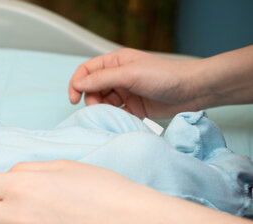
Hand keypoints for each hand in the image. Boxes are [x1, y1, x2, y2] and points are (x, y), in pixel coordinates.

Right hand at [69, 48, 201, 118]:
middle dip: (91, 100)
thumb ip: (101, 79)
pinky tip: (122, 119)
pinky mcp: (133, 108)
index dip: (77, 84)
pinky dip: (114, 118)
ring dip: (103, 110)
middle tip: (100, 108)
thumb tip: (77, 84)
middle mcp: (118, 76)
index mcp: (116, 62)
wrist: (192, 91)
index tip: (73, 99)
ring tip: (114, 114)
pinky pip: (115, 114)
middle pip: (92, 89)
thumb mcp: (130, 74)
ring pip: (102, 103)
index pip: (87, 71)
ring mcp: (125, 92)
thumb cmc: (165, 76)